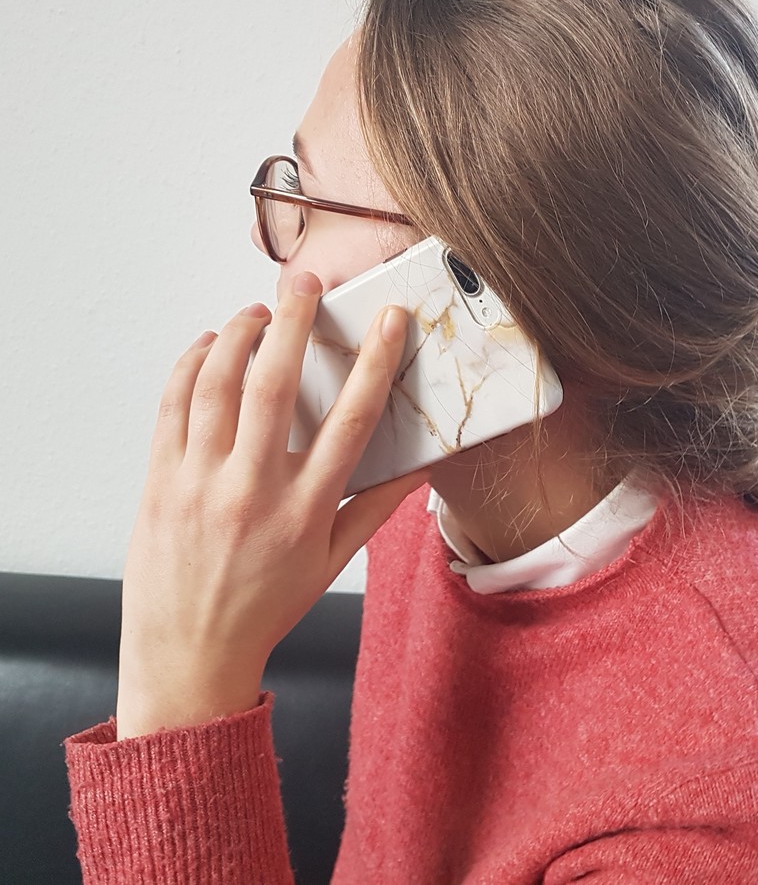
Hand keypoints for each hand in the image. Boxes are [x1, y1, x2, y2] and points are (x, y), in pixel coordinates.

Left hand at [115, 272, 427, 738]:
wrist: (189, 652)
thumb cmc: (266, 606)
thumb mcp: (331, 563)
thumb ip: (375, 508)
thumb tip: (418, 467)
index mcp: (304, 511)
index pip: (349, 423)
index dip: (374, 364)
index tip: (388, 322)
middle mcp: (252, 490)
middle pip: (274, 386)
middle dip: (293, 322)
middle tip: (306, 284)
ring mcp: (200, 483)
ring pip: (216, 384)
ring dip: (239, 334)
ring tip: (259, 311)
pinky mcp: (160, 480)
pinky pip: (172, 405)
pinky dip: (190, 364)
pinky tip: (209, 345)